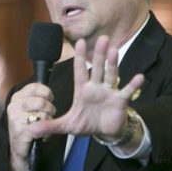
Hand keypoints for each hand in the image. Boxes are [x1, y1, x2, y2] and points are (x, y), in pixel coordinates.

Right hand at [6, 82, 55, 170]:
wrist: (19, 148)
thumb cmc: (28, 126)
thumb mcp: (29, 108)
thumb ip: (37, 97)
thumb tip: (50, 92)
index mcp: (16, 98)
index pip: (35, 87)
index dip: (47, 92)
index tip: (50, 99)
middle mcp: (14, 106)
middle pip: (42, 101)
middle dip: (50, 109)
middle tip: (48, 116)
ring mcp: (16, 118)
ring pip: (43, 114)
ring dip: (48, 122)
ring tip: (43, 126)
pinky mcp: (20, 131)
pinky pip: (41, 127)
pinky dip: (46, 132)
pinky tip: (42, 135)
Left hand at [29, 35, 143, 142]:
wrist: (105, 132)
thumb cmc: (87, 124)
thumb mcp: (67, 125)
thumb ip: (50, 126)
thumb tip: (32, 129)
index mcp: (83, 90)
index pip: (80, 70)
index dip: (80, 57)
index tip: (80, 41)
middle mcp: (97, 87)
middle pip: (98, 68)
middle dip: (100, 54)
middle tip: (102, 38)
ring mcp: (109, 92)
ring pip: (111, 75)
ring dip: (113, 63)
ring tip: (114, 50)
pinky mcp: (120, 101)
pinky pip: (127, 91)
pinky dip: (133, 85)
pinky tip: (139, 77)